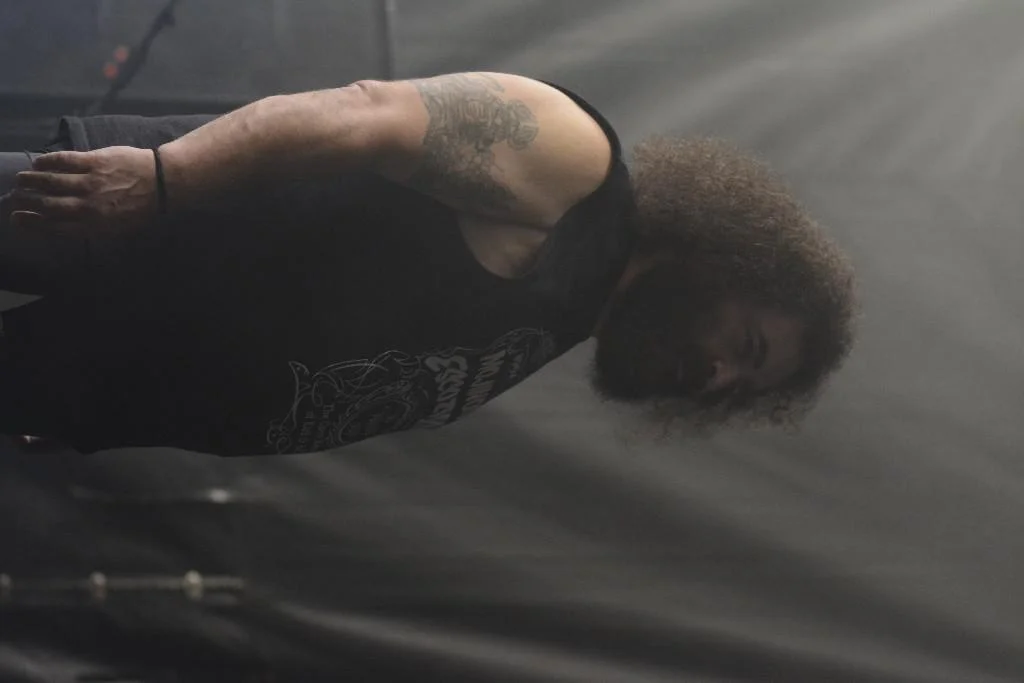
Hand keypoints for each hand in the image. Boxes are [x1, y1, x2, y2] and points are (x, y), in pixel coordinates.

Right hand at [5, 147, 158, 233]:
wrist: (163, 183)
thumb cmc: (144, 208)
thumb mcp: (121, 229)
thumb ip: (94, 229)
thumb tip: (69, 229)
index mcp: (95, 226)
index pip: (56, 227)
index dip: (33, 223)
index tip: (17, 220)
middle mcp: (89, 206)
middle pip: (49, 205)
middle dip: (27, 202)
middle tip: (13, 199)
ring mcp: (90, 183)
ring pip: (51, 182)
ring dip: (32, 181)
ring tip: (20, 180)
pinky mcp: (95, 162)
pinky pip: (64, 161)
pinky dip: (48, 162)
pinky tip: (39, 162)